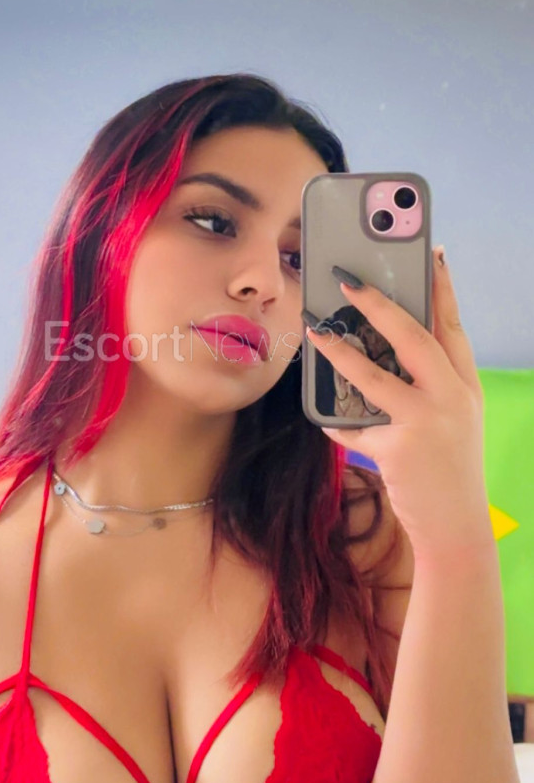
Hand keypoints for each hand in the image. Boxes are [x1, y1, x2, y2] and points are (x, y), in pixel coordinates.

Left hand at [305, 246, 492, 558]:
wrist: (457, 528)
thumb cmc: (447, 469)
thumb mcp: (453, 421)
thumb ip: (429, 387)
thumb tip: (383, 353)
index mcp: (466, 387)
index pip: (452, 327)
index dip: (442, 289)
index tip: (432, 253)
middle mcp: (451, 399)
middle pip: (415, 339)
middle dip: (380, 305)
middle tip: (350, 281)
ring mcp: (426, 424)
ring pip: (375, 377)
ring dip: (340, 351)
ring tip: (315, 331)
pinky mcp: (399, 450)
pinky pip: (355, 428)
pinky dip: (336, 424)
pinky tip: (321, 417)